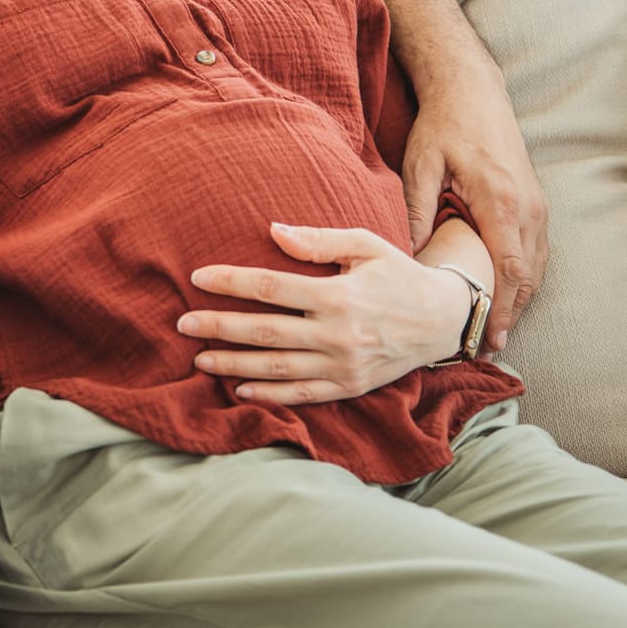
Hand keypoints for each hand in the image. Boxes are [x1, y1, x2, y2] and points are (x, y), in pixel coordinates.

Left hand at [178, 223, 472, 404]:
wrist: (443, 320)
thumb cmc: (399, 274)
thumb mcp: (365, 245)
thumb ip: (318, 241)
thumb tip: (272, 231)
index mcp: (339, 296)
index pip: (271, 288)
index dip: (231, 282)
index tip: (198, 278)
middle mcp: (338, 335)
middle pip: (265, 332)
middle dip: (219, 327)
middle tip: (182, 322)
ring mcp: (343, 365)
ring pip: (277, 369)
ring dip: (234, 365)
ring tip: (199, 359)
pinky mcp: (350, 387)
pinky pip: (302, 395)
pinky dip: (269, 396)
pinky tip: (239, 389)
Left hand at [400, 79, 547, 351]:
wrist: (474, 91)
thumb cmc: (443, 127)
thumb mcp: (420, 166)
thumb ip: (416, 211)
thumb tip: (408, 257)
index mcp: (500, 201)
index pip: (508, 269)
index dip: (501, 308)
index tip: (489, 338)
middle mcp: (527, 208)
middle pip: (528, 276)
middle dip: (511, 313)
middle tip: (489, 348)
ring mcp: (537, 206)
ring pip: (536, 267)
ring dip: (519, 299)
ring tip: (495, 331)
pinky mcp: (535, 203)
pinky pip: (536, 251)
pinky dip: (524, 278)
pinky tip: (506, 297)